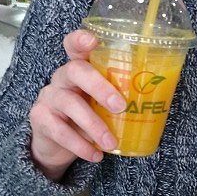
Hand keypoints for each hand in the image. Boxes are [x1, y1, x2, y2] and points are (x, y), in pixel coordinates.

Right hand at [28, 28, 125, 179]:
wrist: (57, 145)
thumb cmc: (87, 116)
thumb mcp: (102, 104)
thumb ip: (120, 97)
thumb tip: (156, 102)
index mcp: (80, 68)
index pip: (75, 45)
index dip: (81, 40)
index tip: (93, 41)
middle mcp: (62, 77)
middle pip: (76, 70)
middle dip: (100, 87)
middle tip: (120, 106)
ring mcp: (49, 96)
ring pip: (70, 104)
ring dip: (94, 125)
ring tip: (111, 143)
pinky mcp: (40, 118)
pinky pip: (60, 131)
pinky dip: (80, 145)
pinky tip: (96, 155)